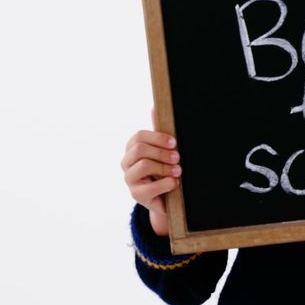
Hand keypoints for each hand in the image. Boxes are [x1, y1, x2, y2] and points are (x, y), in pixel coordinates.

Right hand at [122, 108, 181, 235]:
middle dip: (161, 152)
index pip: (139, 136)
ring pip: (143, 166)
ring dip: (164, 167)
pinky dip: (165, 183)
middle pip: (139, 149)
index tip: (174, 142)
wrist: (167, 197)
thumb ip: (158, 131)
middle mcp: (126, 162)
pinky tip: (174, 183)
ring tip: (178, 171)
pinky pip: (149, 188)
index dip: (157, 137)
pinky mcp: (136, 195)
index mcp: (132, 148)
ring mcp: (129, 179)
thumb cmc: (164, 169)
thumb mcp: (162, 150)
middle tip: (177, 157)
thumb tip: (153, 107)